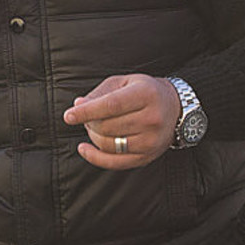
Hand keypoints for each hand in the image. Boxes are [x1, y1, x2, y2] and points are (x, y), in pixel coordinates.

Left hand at [62, 74, 180, 169]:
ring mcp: (151, 140)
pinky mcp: (147, 156)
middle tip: (86, 117)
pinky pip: (115, 162)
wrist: (176, 108)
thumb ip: (100, 93)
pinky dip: (95, 157)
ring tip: (92, 127)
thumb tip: (77, 105)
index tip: (68, 116)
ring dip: (92, 136)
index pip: (111, 105)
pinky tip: (84, 149)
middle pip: (107, 126)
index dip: (87, 112)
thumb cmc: (144, 92)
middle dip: (89, 123)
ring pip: (108, 144)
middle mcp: (152, 118)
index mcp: (146, 94)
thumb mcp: (124, 82)